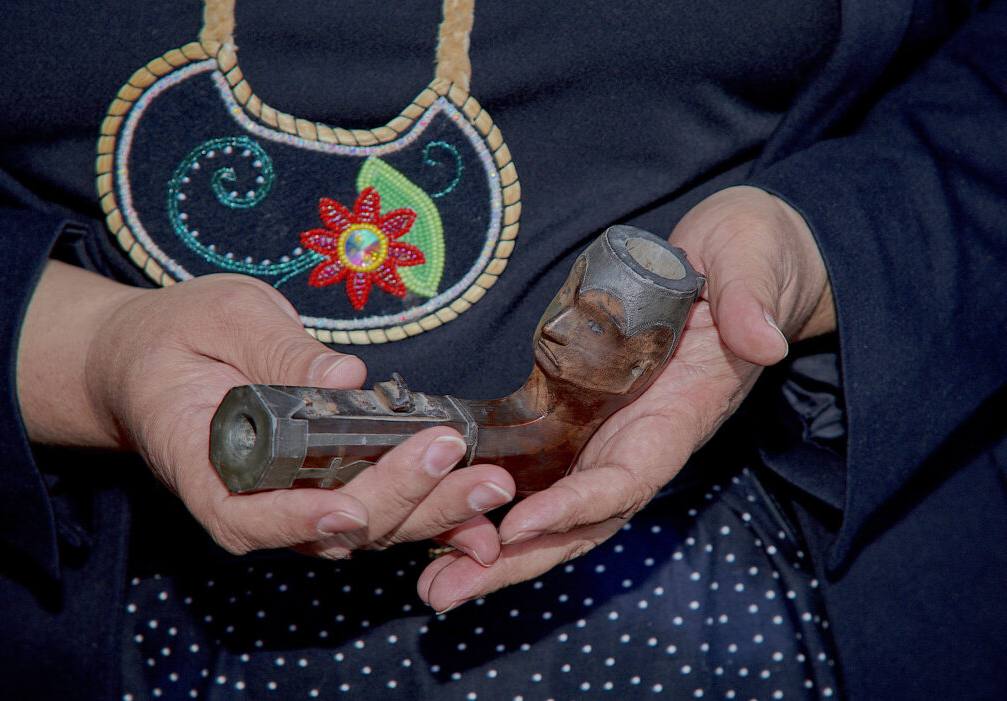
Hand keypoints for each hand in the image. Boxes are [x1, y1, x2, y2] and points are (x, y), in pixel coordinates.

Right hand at [16, 263, 513, 562]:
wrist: (157, 361)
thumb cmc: (179, 334)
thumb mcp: (222, 318)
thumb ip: (276, 350)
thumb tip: (346, 378)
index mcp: (205, 461)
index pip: (243, 516)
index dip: (295, 521)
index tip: (347, 510)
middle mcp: (250, 500)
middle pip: (327, 528)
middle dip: (397, 498)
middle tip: (452, 455)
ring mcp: (292, 502)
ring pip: (364, 529)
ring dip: (430, 513)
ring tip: (490, 487)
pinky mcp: (326, 490)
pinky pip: (379, 510)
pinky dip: (431, 511)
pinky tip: (479, 500)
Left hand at [418, 185, 834, 610]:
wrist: (736, 256)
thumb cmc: (750, 257)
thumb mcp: (754, 265)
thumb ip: (752, 303)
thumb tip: (762, 341)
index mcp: (681, 414)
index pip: (629, 476)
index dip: (578, 506)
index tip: (521, 525)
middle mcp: (643, 437)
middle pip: (582, 519)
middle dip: (519, 560)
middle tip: (445, 590)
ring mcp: (612, 431)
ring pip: (556, 505)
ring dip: (497, 547)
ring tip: (433, 577)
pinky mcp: (587, 413)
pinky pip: (544, 468)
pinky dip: (500, 500)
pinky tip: (449, 518)